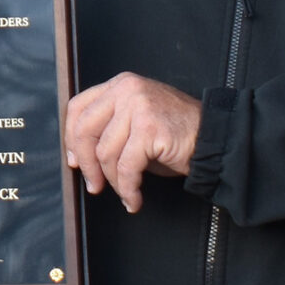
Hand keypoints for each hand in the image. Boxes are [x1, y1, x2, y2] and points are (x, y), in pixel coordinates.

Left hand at [63, 72, 201, 212]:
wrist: (213, 139)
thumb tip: (78, 156)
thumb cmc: (175, 134)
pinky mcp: (149, 128)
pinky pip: (127, 167)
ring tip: (124, 193)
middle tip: (93, 184)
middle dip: (87, 164)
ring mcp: (138, 106)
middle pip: (85, 130)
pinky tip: (134, 199)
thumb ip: (108, 129)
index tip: (75, 161)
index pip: (78, 108)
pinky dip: (128, 189)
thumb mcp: (135, 122)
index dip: (71, 138)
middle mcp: (126, 90)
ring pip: (105, 153)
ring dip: (113, 181)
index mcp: (120, 85)